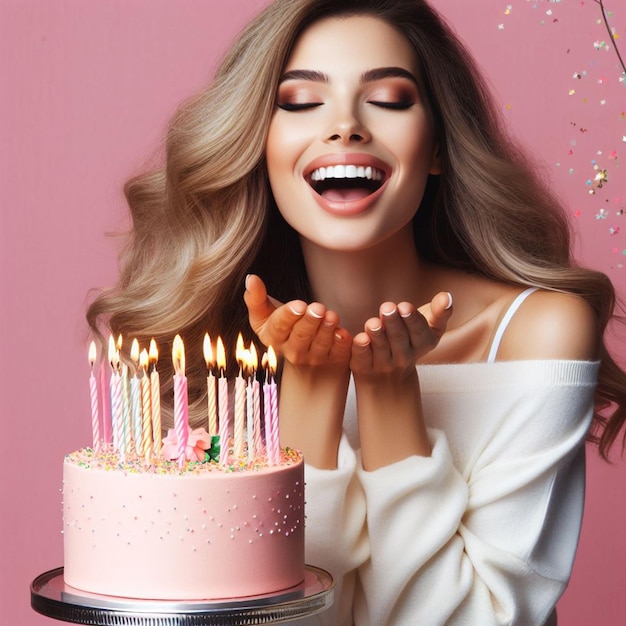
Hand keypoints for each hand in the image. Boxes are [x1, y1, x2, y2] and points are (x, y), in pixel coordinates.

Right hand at [243, 274, 351, 369]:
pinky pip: (339, 353)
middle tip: (318, 308)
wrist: (304, 357)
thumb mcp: (265, 315)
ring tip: (331, 316)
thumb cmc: (284, 328)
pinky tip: (343, 332)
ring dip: (326, 330)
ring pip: (320, 344)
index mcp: (273, 338)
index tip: (299, 305)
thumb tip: (251, 278)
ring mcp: (313, 359)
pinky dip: (342, 343)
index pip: (279, 326)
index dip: (289, 315)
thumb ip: (256, 297)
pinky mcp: (333, 361)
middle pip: (301, 335)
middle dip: (310, 321)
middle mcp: (292, 352)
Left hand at [350, 292, 452, 467]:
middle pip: (399, 338)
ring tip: (373, 323)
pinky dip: (360, 348)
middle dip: (393, 322)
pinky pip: (362, 357)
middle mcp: (404, 356)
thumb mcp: (430, 327)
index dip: (412, 319)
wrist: (389, 379)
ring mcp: (384, 364)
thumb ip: (440, 311)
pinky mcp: (363, 367)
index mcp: (423, 343)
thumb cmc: (411, 340)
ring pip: (381, 348)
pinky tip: (360, 338)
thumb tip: (447, 296)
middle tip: (387, 307)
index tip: (405, 307)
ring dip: (377, 335)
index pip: (419, 331)